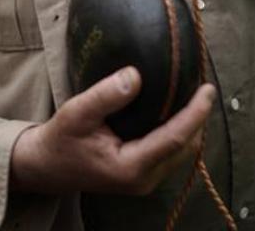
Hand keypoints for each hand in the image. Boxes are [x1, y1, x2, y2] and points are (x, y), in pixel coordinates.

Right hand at [10, 66, 215, 195]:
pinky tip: (177, 108)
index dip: (196, 112)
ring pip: (183, 151)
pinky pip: (172, 151)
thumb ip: (106, 95)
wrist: (46, 167)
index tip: (209, 88)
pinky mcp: (143, 174)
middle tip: (203, 84)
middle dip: (200, 117)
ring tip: (195, 93)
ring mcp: (145, 180)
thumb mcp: (77, 112)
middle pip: (186, 146)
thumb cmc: (60, 139)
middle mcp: (144, 179)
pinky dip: (180, 129)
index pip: (176, 138)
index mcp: (131, 167)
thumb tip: (136, 75)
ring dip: (192, 124)